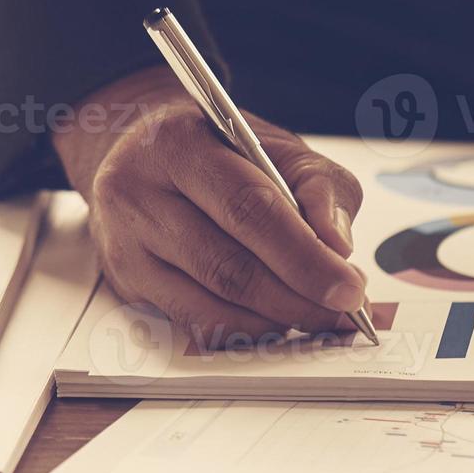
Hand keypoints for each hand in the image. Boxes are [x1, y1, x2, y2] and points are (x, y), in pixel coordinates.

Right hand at [53, 67, 366, 346]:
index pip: (249, 208)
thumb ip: (319, 186)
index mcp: (177, 143)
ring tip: (317, 319)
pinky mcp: (124, 283)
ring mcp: (124, 244)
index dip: (304, 256)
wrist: (142, 153)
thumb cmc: (214, 150)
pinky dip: (242, 329)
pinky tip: (274, 322)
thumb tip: (338, 247)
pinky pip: (191, 320)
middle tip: (343, 314)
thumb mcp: (273, 145)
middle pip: (225, 265)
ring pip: (207, 303)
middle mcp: (137, 193)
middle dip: (295, 298)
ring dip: (272, 321)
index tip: (349, 287)